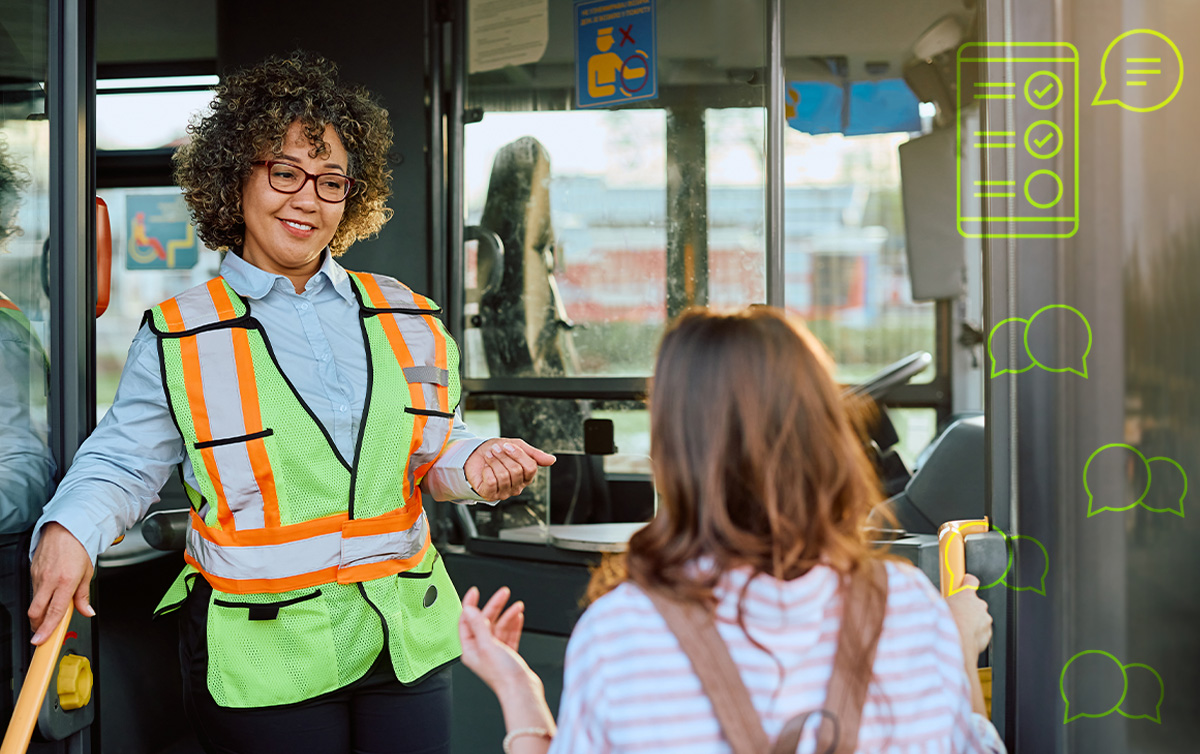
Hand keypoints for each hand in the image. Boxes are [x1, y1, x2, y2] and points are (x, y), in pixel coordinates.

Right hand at [29, 522, 94, 644]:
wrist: (65, 528)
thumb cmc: (78, 547)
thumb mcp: (88, 573)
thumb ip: (84, 596)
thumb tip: (87, 612)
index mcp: (66, 581)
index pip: (55, 611)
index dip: (47, 629)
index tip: (41, 640)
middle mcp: (50, 580)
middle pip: (36, 611)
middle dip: (38, 625)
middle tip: (43, 631)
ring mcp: (38, 576)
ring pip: (34, 602)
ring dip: (39, 611)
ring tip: (50, 610)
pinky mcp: (32, 572)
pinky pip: (34, 590)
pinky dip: (39, 597)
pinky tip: (48, 593)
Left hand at [458, 586, 534, 694]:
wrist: (522, 692)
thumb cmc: (504, 676)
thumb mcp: (488, 645)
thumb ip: (478, 625)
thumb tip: (469, 609)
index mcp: (470, 649)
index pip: (466, 622)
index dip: (470, 605)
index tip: (475, 592)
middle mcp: (481, 651)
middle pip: (485, 622)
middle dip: (495, 606)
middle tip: (503, 593)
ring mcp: (495, 653)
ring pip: (499, 627)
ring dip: (508, 615)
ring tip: (517, 605)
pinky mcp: (508, 656)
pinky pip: (509, 635)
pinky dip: (514, 625)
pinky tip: (518, 617)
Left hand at [465, 439, 555, 500]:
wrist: (475, 454)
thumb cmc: (497, 451)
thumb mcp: (517, 446)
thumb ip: (534, 454)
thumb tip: (552, 460)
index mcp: (526, 476)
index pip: (530, 467)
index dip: (518, 454)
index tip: (507, 445)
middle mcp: (518, 487)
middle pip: (516, 471)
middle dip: (503, 456)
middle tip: (495, 450)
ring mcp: (504, 493)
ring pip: (503, 476)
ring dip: (493, 461)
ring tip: (488, 456)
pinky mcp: (490, 494)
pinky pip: (491, 481)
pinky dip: (486, 470)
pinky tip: (485, 468)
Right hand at [945, 574, 992, 659]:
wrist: (958, 645)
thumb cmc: (947, 625)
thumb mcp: (937, 607)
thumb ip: (937, 600)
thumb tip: (929, 597)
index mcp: (966, 595)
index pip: (971, 581)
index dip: (967, 582)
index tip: (964, 582)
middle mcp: (979, 605)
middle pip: (974, 602)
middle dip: (966, 607)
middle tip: (955, 613)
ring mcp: (985, 619)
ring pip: (979, 617)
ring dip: (971, 621)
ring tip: (958, 628)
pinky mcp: (988, 633)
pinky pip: (982, 630)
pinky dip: (975, 633)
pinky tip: (964, 636)